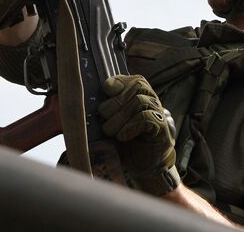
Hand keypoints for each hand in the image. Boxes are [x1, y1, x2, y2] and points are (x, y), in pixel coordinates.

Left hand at [99, 75, 179, 195]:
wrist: (143, 166)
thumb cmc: (125, 142)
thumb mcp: (111, 123)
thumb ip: (103, 111)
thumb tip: (82, 103)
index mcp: (139, 94)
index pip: (130, 79)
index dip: (116, 83)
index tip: (106, 93)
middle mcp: (150, 99)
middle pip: (135, 87)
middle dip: (114, 103)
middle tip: (103, 119)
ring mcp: (158, 112)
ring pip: (139, 101)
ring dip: (120, 117)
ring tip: (111, 132)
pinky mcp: (162, 128)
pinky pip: (146, 117)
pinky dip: (131, 126)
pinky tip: (122, 136)